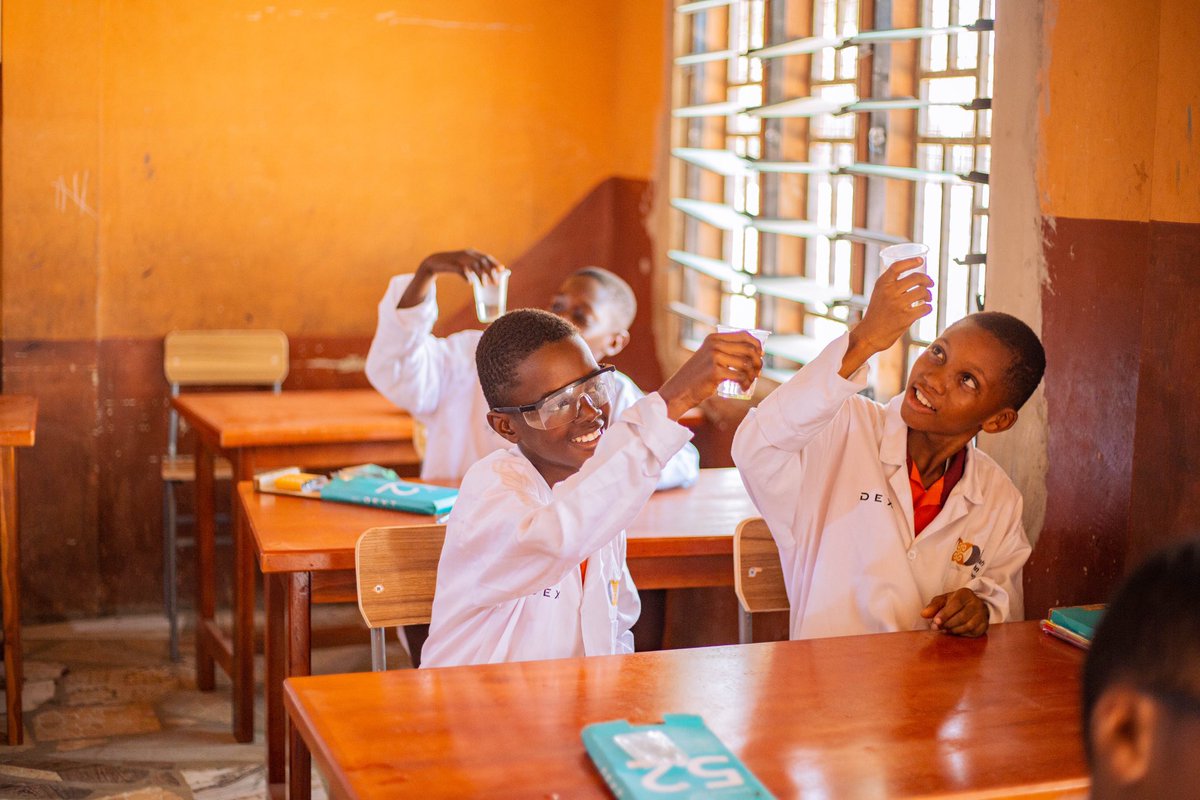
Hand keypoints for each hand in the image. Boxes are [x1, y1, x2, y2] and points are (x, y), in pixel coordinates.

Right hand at [398, 249, 504, 308]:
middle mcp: (466, 254)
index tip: (502, 270)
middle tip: (495, 283)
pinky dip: (467, 277)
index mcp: (471, 253)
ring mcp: (459, 258)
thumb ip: (476, 270)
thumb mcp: (465, 266)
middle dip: (490, 272)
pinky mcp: (451, 264)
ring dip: (480, 276)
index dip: (494, 263)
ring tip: (485, 286)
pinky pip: (461, 270)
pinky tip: (470, 283)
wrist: (434, 263)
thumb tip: (490, 280)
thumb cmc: (452, 266)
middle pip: (482, 262)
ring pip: (473, 266)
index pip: (486, 257)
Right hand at [658, 331, 763, 419]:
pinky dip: (746, 383)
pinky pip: (740, 376)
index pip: (745, 335)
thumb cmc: (698, 376)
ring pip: (746, 363)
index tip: (760, 356)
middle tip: (757, 373)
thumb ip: (725, 351)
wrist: (680, 390)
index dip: (757, 345)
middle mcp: (714, 344)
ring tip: (750, 382)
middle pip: (749, 349)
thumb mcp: (709, 357)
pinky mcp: (715, 371)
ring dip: (753, 374)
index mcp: (714, 338)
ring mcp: (714, 357)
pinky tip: (743, 387)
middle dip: (758, 362)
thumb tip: (755, 352)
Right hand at [839, 258, 932, 377]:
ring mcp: (898, 305)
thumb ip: (890, 285)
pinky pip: (925, 308)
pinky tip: (926, 309)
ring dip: (929, 295)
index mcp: (882, 284)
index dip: (911, 261)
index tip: (921, 261)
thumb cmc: (876, 314)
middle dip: (927, 280)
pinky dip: (928, 308)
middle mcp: (889, 292)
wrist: (869, 335)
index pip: (897, 266)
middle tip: (930, 283)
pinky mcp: (905, 318)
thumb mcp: (878, 294)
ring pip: (922, 292)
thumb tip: (912, 277)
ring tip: (927, 298)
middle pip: (916, 278)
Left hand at [921, 588, 989, 636]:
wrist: (973, 606)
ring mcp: (982, 615)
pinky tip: (954, 632)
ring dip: (953, 630)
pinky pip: (973, 632)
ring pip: (967, 626)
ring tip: (944, 629)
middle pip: (961, 617)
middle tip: (936, 627)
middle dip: (947, 624)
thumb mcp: (943, 601)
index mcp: (965, 594)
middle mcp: (976, 603)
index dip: (945, 614)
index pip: (955, 604)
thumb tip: (923, 614)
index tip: (935, 621)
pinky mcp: (985, 625)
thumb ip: (933, 606)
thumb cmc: (955, 603)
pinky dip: (962, 634)